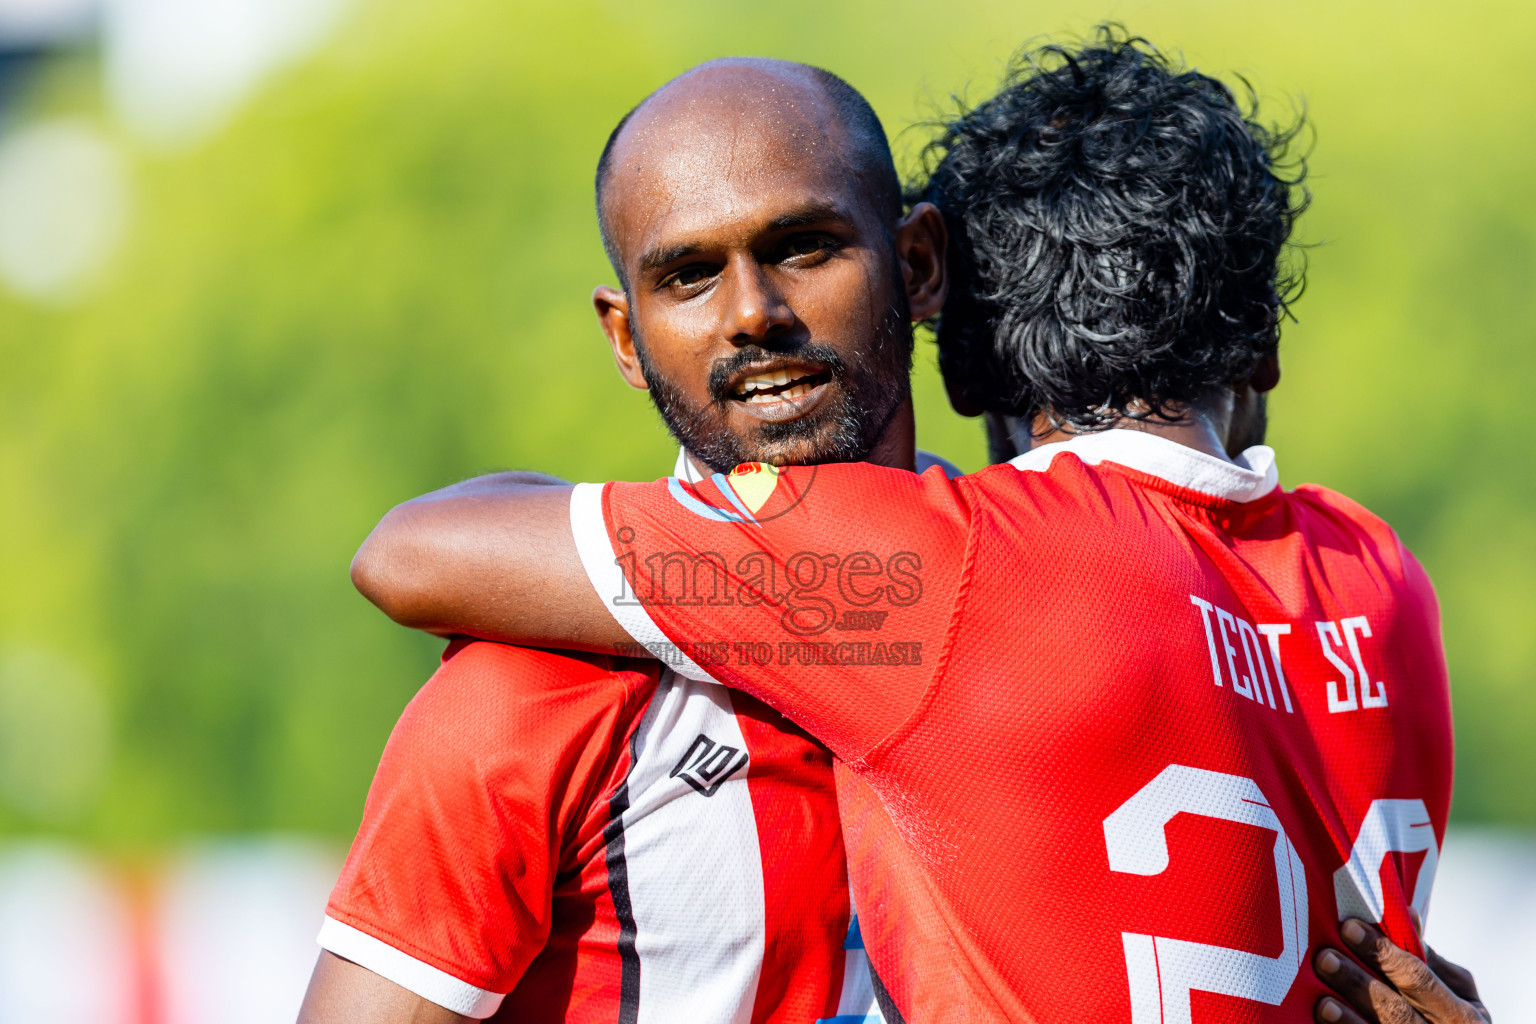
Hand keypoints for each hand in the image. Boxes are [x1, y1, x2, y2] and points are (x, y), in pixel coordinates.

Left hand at [1313, 914, 1489, 1023]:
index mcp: (1465, 1017)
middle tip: (1324, 957)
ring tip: (1322, 1000)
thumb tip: (1407, 912)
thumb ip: (1431, 959)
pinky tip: (1324, 1023)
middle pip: (1396, 1011)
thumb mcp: (1457, 992)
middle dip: (1359, 983)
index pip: (1419, 980)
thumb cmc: (1452, 1018)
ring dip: (1349, 1019)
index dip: (1384, 954)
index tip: (1348, 926)